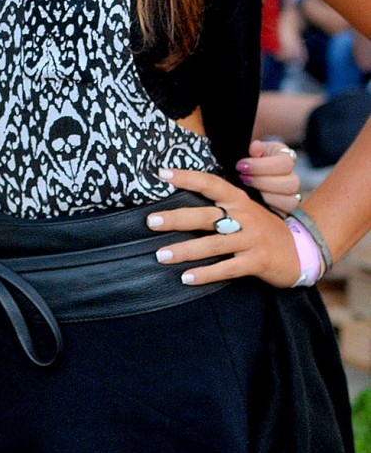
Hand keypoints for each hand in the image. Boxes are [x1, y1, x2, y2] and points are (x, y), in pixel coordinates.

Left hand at [148, 167, 301, 288]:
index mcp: (238, 200)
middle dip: (176, 219)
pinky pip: (227, 268)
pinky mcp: (258, 261)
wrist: (301, 251)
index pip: (211, 184)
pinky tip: (186, 278)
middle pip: (205, 216)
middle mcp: (245, 217)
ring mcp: (252, 239)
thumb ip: (218, 206)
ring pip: (213, 244)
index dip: (187, 177)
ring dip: (185, 250)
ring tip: (160, 255)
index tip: (162, 174)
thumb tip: (178, 203)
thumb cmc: (261, 229)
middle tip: (151, 222)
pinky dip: (206, 274)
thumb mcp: (244, 211)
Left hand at [237, 139, 301, 213]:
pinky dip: (269, 208)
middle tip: (243, 178)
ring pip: (291, 201)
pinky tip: (254, 202)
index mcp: (284, 157)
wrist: (242, 173)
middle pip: (292, 183)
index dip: (262, 166)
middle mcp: (291, 176)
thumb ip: (255, 148)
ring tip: (247, 189)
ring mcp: (290, 195)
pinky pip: (284, 213)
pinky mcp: (283, 209)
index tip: (241, 166)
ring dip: (266, 196)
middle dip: (263, 182)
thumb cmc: (247, 160)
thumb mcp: (249, 151)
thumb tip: (256, 147)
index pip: (285, 162)